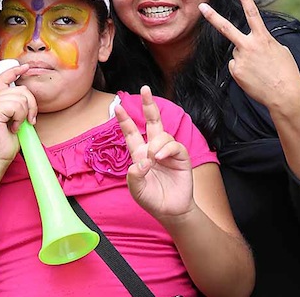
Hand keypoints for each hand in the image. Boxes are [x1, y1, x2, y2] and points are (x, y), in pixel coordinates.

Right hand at [0, 64, 36, 165]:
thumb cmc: (5, 142)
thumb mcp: (16, 119)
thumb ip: (19, 105)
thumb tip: (28, 97)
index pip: (4, 77)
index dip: (16, 70)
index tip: (26, 67)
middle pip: (22, 89)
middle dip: (32, 105)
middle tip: (28, 121)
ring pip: (21, 98)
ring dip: (25, 115)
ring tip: (17, 126)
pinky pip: (17, 106)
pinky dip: (20, 119)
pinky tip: (13, 128)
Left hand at [116, 86, 193, 220]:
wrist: (171, 211)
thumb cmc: (152, 199)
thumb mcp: (137, 189)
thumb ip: (135, 176)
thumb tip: (141, 162)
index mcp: (139, 153)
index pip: (131, 132)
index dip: (125, 119)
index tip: (118, 106)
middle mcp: (153, 148)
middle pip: (151, 121)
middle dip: (148, 104)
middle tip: (145, 89)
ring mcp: (167, 151)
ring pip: (162, 133)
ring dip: (156, 143)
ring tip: (153, 157)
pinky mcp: (181, 157)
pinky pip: (174, 145)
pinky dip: (166, 148)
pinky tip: (160, 156)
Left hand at [199, 0, 299, 108]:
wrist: (285, 95)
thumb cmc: (286, 73)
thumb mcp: (279, 50)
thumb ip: (263, 42)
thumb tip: (254, 43)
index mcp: (262, 38)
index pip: (252, 13)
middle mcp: (248, 46)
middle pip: (226, 28)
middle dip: (212, 16)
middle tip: (202, 6)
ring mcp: (239, 59)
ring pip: (236, 53)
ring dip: (245, 60)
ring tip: (259, 71)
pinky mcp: (234, 71)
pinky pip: (235, 66)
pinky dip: (243, 71)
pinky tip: (253, 77)